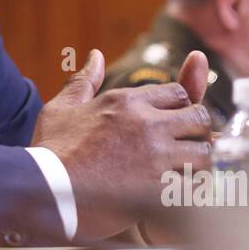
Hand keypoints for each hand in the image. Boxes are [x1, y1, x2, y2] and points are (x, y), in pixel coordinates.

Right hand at [32, 49, 213, 240]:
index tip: (171, 123)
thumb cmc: (50, 151)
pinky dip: (192, 189)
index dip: (180, 107)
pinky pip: (195, 185)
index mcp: (126, 101)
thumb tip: (96, 55)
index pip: (179, 93)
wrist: (44, 191)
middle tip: (185, 147)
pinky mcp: (158, 188)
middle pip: (200, 117)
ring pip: (204, 153)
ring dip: (198, 162)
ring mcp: (155, 156)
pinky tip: (178, 194)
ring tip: (183, 172)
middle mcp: (147, 124)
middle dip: (197, 131)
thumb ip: (84, 80)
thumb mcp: (62, 108)